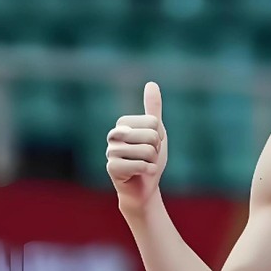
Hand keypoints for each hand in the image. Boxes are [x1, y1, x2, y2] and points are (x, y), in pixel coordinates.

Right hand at [107, 81, 168, 211]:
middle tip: (149, 157)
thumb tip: (151, 83)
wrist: (144, 187)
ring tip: (144, 165)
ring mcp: (111, 152)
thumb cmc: (149, 159)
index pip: (153, 122)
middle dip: (156, 149)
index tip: (153, 144)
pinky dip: (148, 171)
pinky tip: (142, 174)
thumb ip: (153, 109)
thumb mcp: (156, 132)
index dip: (159, 136)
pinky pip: (140, 164)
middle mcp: (113, 136)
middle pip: (151, 135)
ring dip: (153, 161)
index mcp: (123, 124)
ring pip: (147, 150)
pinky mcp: (112, 168)